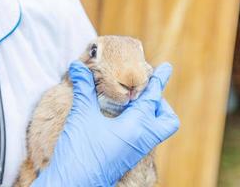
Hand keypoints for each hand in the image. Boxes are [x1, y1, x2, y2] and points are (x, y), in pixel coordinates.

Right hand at [32, 61, 178, 186]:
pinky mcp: (127, 157)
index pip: (153, 97)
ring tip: (133, 102)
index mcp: (136, 127)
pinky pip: (144, 137)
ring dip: (151, 114)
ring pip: (156, 130)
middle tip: (146, 93)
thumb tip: (77, 65)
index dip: (159, 80)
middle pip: (167, 120)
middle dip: (162, 104)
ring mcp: (136, 151)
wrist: (72, 186)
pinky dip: (139, 123)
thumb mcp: (81, 116)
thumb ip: (83, 89)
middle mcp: (141, 139)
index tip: (167, 67)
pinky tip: (121, 118)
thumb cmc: (79, 152)